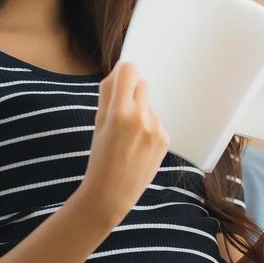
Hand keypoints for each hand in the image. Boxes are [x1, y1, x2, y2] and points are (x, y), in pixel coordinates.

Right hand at [78, 61, 171, 227]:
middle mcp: (141, 118)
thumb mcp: (98, 122)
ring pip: (149, 106)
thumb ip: (107, 93)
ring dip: (140, 113)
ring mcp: (156, 129)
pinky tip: (138, 146)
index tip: (121, 78)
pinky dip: (148, 129)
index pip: (129, 71)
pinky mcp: (165, 139)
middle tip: (121, 110)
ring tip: (128, 137)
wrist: (112, 192)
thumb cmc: (100, 157)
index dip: (124, 72)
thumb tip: (119, 70)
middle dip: (132, 91)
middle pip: (143, 84)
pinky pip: (157, 122)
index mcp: (119, 112)